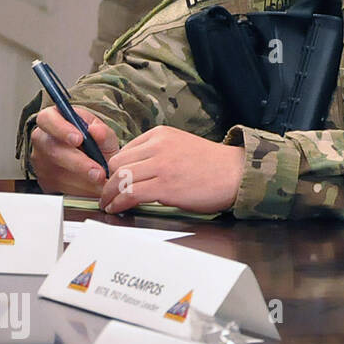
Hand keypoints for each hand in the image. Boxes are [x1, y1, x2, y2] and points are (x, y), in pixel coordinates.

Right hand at [30, 105, 121, 196]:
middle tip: (98, 172)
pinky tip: (94, 188)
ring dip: (82, 181)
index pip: (47, 119)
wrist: (95, 161)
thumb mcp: (103, 133)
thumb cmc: (95, 142)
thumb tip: (96, 131)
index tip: (79, 139)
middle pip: (52, 150)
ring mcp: (41, 161)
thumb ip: (103, 132)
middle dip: (78, 163)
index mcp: (53, 119)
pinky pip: (61, 188)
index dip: (61, 129)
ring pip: (57, 173)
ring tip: (102, 181)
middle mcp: (42, 139)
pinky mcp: (45, 181)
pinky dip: (81, 190)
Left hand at [99, 126, 243, 214]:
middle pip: (117, 164)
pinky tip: (117, 208)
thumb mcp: (181, 146)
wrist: (236, 173)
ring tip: (109, 203)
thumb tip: (134, 170)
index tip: (113, 181)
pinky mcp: (165, 186)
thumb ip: (157, 153)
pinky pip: (130, 194)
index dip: (114, 169)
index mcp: (160, 134)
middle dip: (108, 182)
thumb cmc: (213, 165)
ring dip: (109, 194)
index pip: (123, 151)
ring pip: (119, 178)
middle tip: (107, 194)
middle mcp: (158, 146)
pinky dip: (118, 203)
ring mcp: (161, 166)